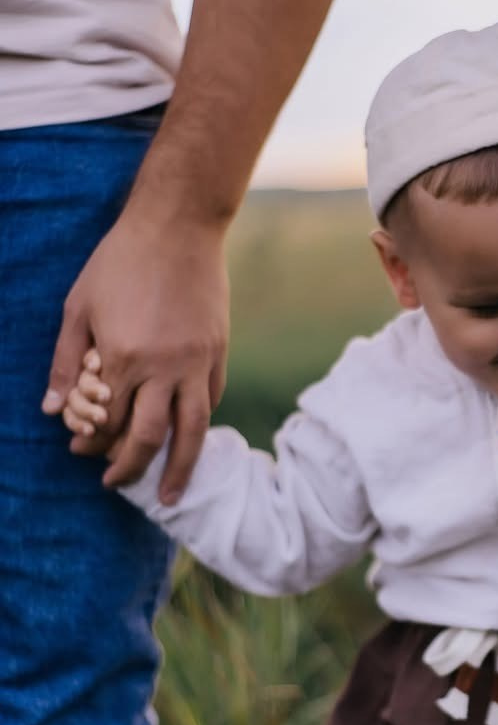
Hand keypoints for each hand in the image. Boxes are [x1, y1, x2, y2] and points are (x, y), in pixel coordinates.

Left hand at [42, 207, 227, 503]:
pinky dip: (197, 425)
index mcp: (124, 356)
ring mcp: (196, 364)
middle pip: (148, 438)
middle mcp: (164, 368)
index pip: (109, 420)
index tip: (81, 452)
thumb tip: (51, 410)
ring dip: (179, 470)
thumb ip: (67, 362)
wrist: (177, 228)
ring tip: (170, 496)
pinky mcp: (218, 355)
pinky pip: (209, 402)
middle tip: (116, 484)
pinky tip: (187, 440)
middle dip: (130, 468)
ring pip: (191, 433)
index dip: (93, 442)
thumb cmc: (119, 261)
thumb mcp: (78, 306)